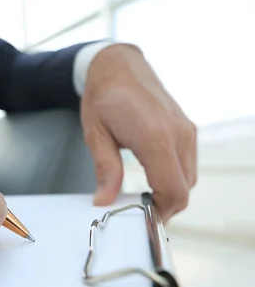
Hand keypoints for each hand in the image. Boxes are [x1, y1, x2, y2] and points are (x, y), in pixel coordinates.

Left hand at [81, 44, 196, 220]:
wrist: (117, 65)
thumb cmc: (103, 96)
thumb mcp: (96, 135)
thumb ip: (105, 170)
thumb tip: (105, 201)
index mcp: (156, 137)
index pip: (173, 190)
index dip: (160, 213)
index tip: (141, 220)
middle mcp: (178, 134)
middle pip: (185, 189)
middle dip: (165, 207)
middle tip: (139, 213)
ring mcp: (186, 130)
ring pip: (189, 178)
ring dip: (171, 193)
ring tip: (144, 198)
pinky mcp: (186, 128)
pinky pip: (188, 164)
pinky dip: (175, 178)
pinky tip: (154, 180)